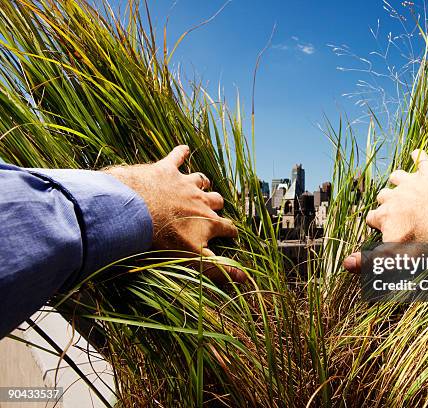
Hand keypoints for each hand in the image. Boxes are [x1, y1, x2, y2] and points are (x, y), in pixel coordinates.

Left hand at [104, 145, 244, 281]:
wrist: (137, 211)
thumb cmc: (164, 238)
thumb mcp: (193, 258)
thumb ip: (218, 269)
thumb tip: (245, 280)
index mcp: (208, 221)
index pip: (227, 227)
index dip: (231, 231)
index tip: (232, 234)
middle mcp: (201, 200)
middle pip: (216, 200)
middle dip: (217, 205)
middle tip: (215, 208)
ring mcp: (184, 183)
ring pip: (201, 180)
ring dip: (202, 182)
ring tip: (203, 184)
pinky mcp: (166, 169)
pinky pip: (177, 157)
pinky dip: (181, 152)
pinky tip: (184, 148)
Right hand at [343, 150, 427, 272]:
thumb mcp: (399, 257)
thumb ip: (371, 260)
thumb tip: (346, 263)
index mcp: (386, 216)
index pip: (371, 218)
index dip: (377, 224)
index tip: (383, 229)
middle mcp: (395, 196)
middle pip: (383, 196)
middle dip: (386, 203)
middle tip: (396, 211)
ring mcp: (413, 182)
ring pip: (397, 176)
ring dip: (397, 181)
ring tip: (401, 186)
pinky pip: (422, 160)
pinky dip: (419, 157)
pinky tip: (417, 154)